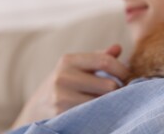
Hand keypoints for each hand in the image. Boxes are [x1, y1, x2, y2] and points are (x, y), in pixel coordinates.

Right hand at [11, 44, 128, 128]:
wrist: (36, 110)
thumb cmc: (64, 84)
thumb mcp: (77, 67)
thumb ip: (99, 57)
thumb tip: (118, 48)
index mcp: (69, 60)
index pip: (105, 61)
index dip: (122, 70)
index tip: (128, 77)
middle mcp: (63, 77)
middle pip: (109, 85)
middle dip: (118, 90)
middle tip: (119, 93)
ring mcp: (61, 97)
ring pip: (103, 102)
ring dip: (110, 103)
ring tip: (108, 102)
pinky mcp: (62, 115)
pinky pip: (94, 115)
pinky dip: (100, 114)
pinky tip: (98, 112)